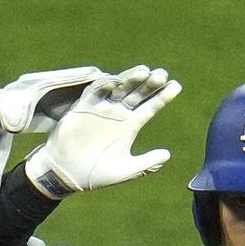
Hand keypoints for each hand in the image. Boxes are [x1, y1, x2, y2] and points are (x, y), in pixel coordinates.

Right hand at [24, 66, 181, 197]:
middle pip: (137, 93)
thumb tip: (167, 154)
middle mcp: (117, 114)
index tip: (177, 85)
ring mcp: (100, 109)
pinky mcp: (82, 108)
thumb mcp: (126, 170)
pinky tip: (117, 81)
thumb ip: (147, 163)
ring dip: (131, 78)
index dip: (163, 97)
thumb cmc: (97, 174)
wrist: (67, 174)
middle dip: (149, 83)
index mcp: (130, 126)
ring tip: (145, 71)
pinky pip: (95, 92)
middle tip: (162, 74)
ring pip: (119, 88)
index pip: (150, 107)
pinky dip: (105, 85)